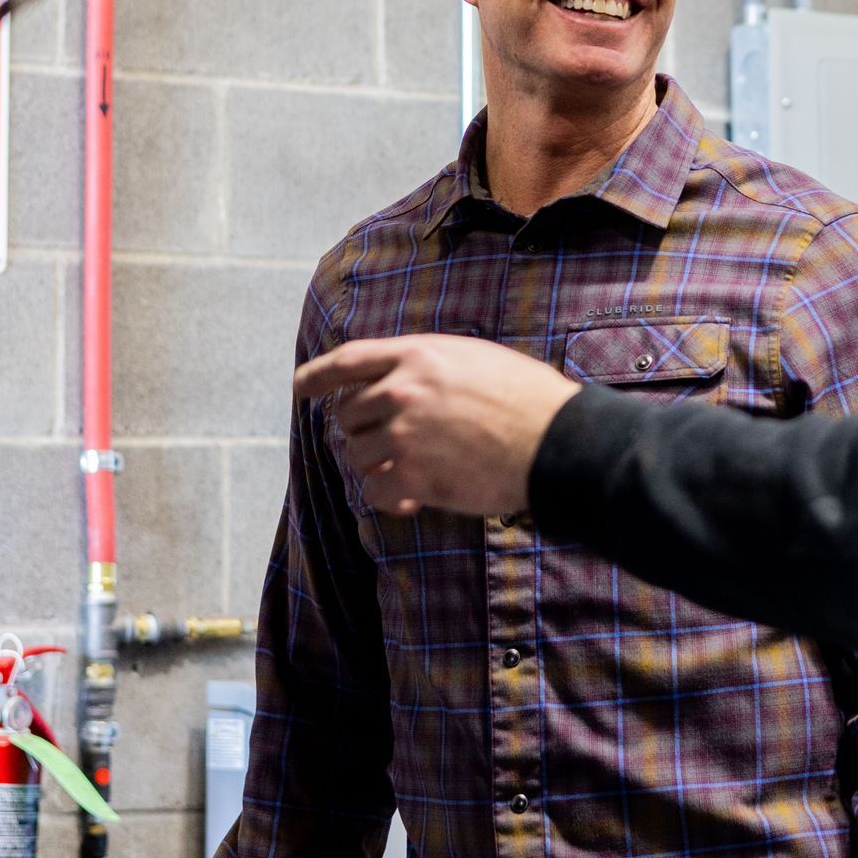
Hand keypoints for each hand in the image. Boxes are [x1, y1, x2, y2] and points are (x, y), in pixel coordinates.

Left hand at [293, 334, 579, 518]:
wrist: (556, 441)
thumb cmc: (529, 399)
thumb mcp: (476, 359)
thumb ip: (433, 366)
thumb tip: (405, 380)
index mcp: (418, 355)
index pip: (348, 360)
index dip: (318, 375)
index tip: (301, 387)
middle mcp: (403, 391)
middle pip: (349, 414)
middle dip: (363, 430)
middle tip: (390, 444)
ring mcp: (405, 435)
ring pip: (357, 455)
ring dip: (376, 465)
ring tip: (409, 472)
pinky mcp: (415, 477)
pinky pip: (376, 492)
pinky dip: (389, 499)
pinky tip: (413, 502)